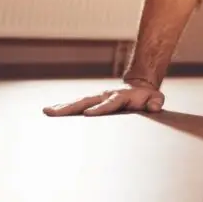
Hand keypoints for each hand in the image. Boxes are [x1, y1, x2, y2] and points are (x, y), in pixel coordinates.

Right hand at [42, 79, 164, 116]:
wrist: (139, 88)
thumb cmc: (147, 97)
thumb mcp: (155, 98)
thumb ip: (156, 102)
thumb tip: (155, 107)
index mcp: (120, 97)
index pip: (110, 104)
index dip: (100, 109)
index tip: (88, 114)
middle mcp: (105, 96)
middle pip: (87, 101)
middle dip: (72, 107)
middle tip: (55, 112)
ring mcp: (97, 98)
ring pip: (78, 102)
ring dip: (63, 107)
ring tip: (47, 112)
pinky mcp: (92, 101)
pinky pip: (76, 104)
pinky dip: (63, 107)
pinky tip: (50, 112)